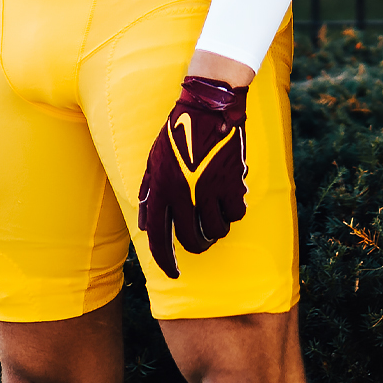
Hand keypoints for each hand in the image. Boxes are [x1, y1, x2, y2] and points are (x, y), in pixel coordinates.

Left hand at [138, 74, 250, 280]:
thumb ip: (148, 194)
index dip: (166, 260)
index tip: (173, 273)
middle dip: (196, 247)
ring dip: (216, 229)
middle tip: (200, 243)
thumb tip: (146, 226)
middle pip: (190, 238)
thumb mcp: (153, 161)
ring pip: (216, 230)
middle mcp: (184, 192)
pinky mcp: (232, 182)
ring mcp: (209, 188)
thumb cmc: (178, 133)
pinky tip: (229, 201)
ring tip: (214, 216)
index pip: (159, 237)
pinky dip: (233, 212)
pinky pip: (236, 214)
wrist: (209, 108)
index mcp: (161, 188)